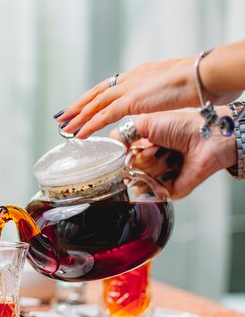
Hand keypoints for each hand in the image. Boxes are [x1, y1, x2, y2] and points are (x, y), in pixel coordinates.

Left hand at [58, 56, 240, 138]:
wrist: (205, 73)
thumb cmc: (198, 81)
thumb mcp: (172, 88)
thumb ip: (160, 95)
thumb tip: (161, 102)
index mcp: (140, 74)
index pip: (109, 87)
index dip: (93, 97)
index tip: (81, 105)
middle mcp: (130, 79)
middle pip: (96, 93)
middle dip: (78, 105)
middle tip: (62, 116)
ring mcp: (129, 88)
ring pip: (95, 104)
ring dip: (78, 116)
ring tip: (64, 127)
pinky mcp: (132, 100)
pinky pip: (104, 115)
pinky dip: (89, 125)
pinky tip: (79, 134)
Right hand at [109, 111, 235, 199]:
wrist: (206, 138)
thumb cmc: (181, 126)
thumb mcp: (145, 122)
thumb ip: (122, 133)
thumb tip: (109, 145)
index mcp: (143, 147)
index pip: (122, 158)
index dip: (125, 154)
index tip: (132, 147)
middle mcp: (150, 163)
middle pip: (128, 171)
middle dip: (140, 159)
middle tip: (156, 149)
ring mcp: (159, 178)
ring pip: (138, 182)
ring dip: (151, 168)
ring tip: (166, 157)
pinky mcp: (169, 191)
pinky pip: (152, 193)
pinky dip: (158, 180)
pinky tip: (170, 168)